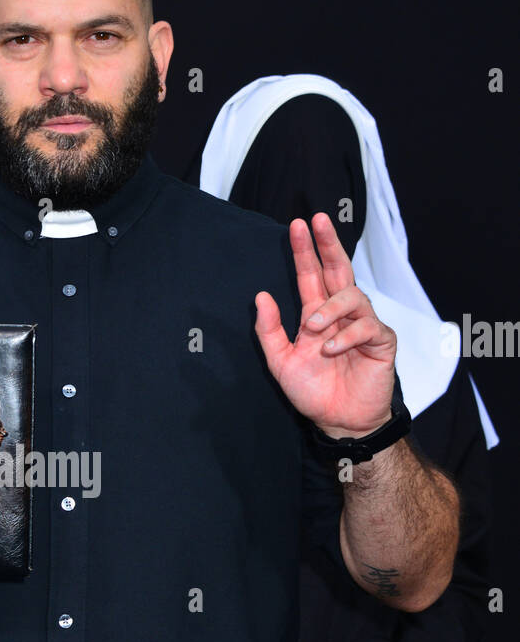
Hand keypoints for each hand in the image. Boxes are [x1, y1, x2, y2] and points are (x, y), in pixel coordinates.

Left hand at [255, 213, 395, 436]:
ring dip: (330, 308)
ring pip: (352, 296)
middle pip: (338, 269)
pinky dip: (346, 336)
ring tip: (314, 328)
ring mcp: (362, 325)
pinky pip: (366, 326)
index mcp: (317, 314)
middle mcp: (340, 314)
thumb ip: (269, 331)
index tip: (299, 224)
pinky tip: (332, 350)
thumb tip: (261, 296)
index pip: (311, 275)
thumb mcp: (281, 362)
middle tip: (318, 220)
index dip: (305, 251)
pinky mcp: (380, 341)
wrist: (337, 421)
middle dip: (328, 244)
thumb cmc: (312, 391)